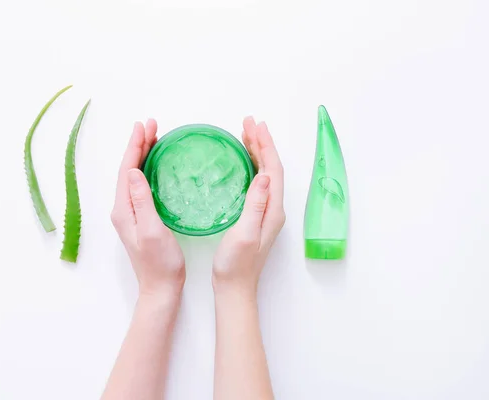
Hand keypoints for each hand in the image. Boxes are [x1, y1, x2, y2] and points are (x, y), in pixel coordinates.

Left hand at [111, 119, 185, 299]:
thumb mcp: (152, 230)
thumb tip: (133, 171)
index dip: (134, 146)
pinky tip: (156, 165)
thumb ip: (142, 201)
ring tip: (153, 136)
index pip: (126, 170)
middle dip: (138, 145)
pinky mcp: (140, 218)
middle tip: (151, 124)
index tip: (143, 126)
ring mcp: (131, 214)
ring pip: (134, 176)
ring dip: (142, 155)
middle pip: (128, 169)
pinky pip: (141, 186)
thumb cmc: (160, 263)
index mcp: (123, 210)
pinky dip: (148, 169)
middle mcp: (123, 209)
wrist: (160, 289)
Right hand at [213, 117, 284, 296]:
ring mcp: (265, 213)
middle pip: (271, 168)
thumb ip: (255, 205)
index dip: (265, 145)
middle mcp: (272, 209)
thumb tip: (263, 175)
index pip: (273, 169)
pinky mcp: (255, 216)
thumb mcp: (245, 233)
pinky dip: (251, 167)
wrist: (235, 287)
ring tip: (245, 134)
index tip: (255, 126)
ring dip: (257, 152)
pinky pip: (256, 183)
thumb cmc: (236, 265)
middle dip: (261, 142)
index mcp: (272, 210)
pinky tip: (242, 163)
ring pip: (264, 174)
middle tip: (248, 122)